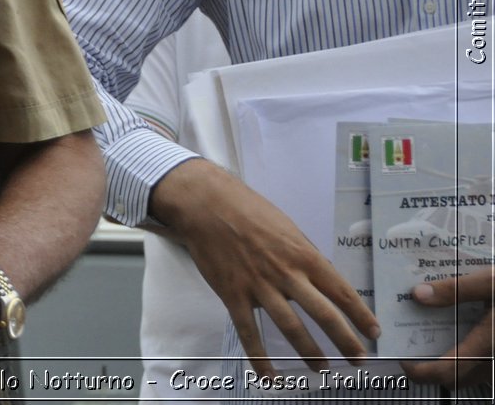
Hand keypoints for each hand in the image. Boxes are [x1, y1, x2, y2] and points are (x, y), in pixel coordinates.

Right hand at [152, 159, 377, 378]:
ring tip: (322, 369)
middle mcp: (286, 274)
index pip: (342, 291)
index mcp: (304, 255)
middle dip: (346, 341)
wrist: (207, 204)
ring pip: (291, 327)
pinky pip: (249, 331)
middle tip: (359, 360)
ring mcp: (259, 286)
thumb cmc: (249, 210)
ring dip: (310, 352)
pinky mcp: (233, 295)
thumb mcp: (287, 227)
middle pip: (324, 314)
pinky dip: (260, 357)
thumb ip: (304, 254)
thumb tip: (321, 277)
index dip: (361, 315)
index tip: (374, 332)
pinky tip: (270, 376)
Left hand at [399, 269, 494, 388]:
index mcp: (490, 343)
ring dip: (451, 366)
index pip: (447, 371)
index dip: (420, 372)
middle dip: (431, 369)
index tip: (402, 360)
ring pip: (473, 376)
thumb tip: (417, 295)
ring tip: (432, 342)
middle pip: (457, 379)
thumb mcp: (493, 282)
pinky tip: (461, 338)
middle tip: (412, 350)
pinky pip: (486, 368)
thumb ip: (456, 290)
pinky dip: (470, 360)